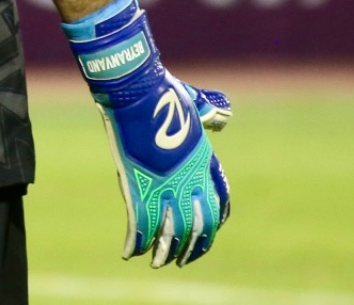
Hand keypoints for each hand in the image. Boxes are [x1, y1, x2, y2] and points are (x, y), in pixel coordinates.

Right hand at [64, 0, 231, 266]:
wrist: (138, 92)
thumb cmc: (164, 92)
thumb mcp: (194, 104)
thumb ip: (209, 113)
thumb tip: (224, 115)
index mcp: (203, 161)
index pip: (218, 203)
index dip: (214, 223)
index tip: (209, 233)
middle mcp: (189, 180)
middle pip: (198, 225)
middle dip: (192, 246)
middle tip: (183, 260)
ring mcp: (165, 186)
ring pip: (171, 232)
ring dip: (164, 251)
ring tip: (158, 262)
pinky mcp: (140, 186)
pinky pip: (141, 225)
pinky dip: (135, 242)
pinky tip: (130, 252)